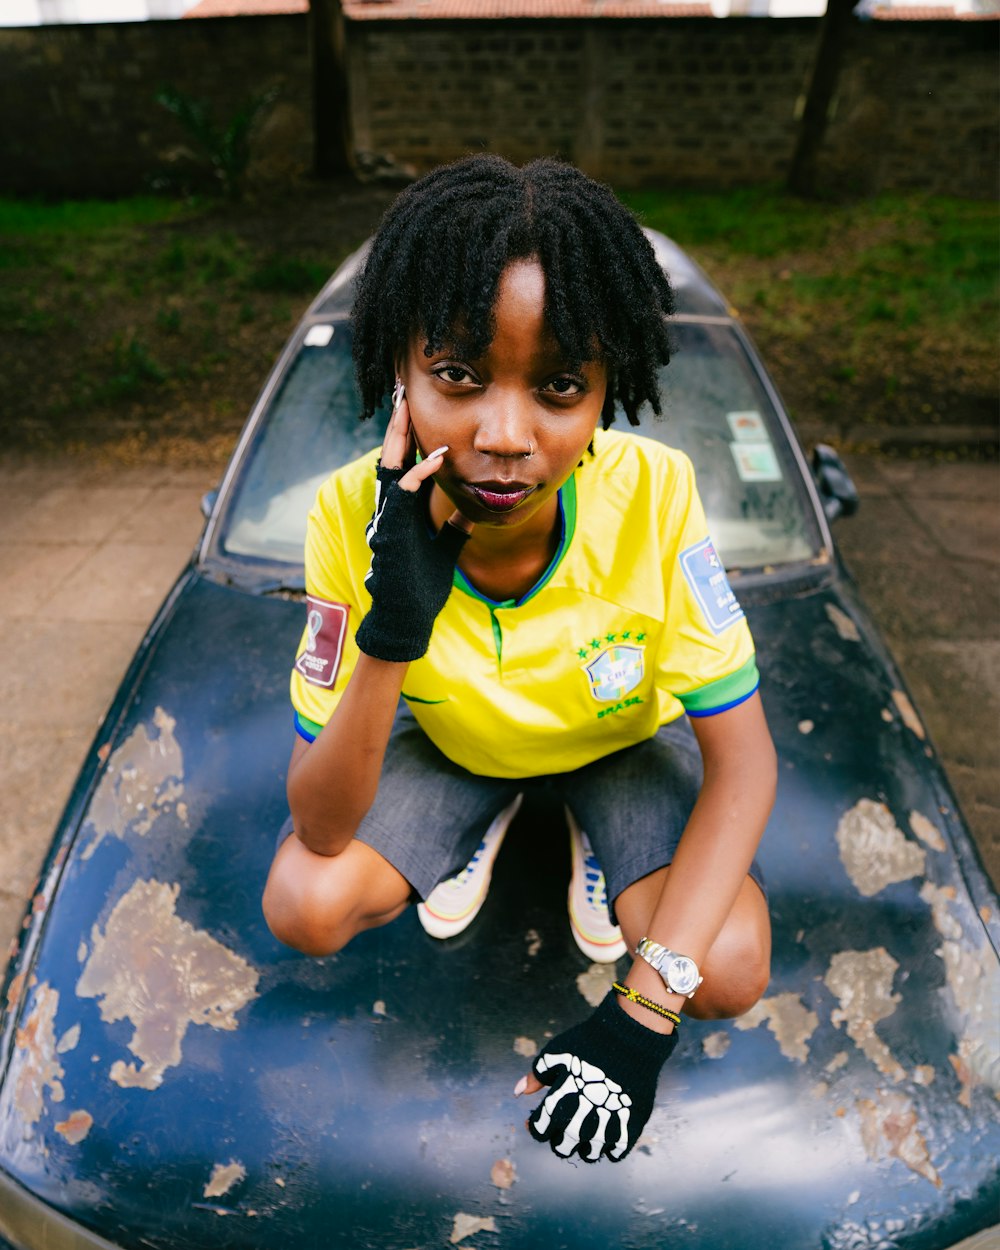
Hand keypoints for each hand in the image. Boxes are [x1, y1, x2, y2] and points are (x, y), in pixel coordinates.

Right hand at [354, 383, 472, 662]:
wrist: (408, 618)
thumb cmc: (421, 587)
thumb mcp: (446, 548)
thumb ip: (456, 525)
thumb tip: (471, 507)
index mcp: (406, 509)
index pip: (407, 462)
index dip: (413, 435)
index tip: (419, 407)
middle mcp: (394, 508)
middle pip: (393, 456)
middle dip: (398, 424)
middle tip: (402, 391)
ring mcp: (390, 518)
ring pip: (390, 467)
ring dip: (400, 437)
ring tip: (407, 407)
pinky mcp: (392, 530)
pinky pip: (404, 493)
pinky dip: (420, 473)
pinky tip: (438, 455)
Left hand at [516, 991, 677, 1162]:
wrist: (629, 1039)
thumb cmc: (588, 1044)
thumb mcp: (555, 1054)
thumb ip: (536, 1076)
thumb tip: (518, 1092)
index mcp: (558, 1107)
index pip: (540, 1132)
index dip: (535, 1126)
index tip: (538, 1118)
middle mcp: (580, 1125)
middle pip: (563, 1148)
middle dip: (559, 1137)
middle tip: (565, 1121)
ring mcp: (606, 1130)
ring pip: (589, 1154)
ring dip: (584, 1144)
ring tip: (587, 1126)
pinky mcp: (629, 1130)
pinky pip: (615, 1154)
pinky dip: (609, 1147)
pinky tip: (607, 1130)